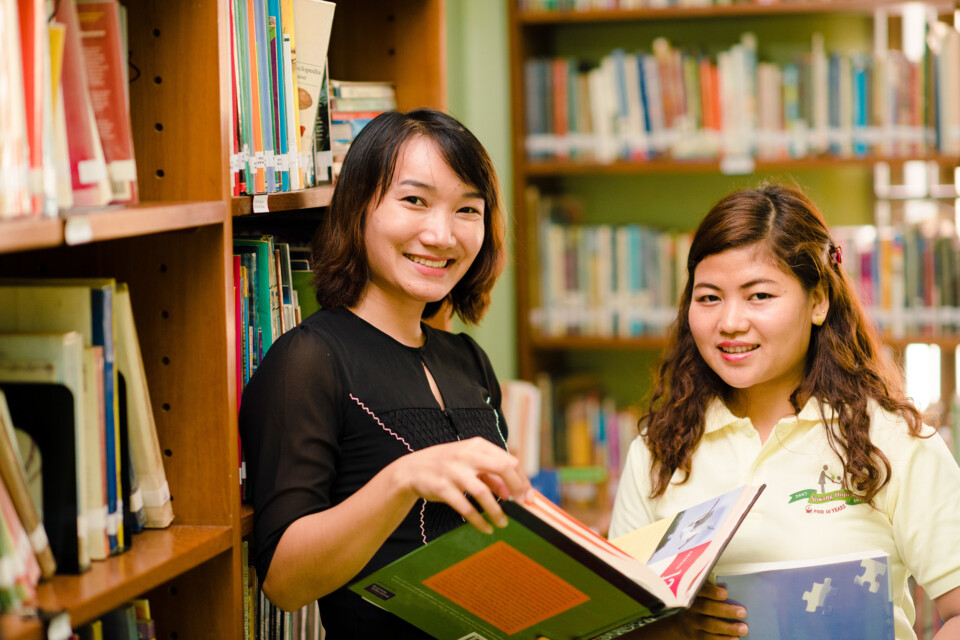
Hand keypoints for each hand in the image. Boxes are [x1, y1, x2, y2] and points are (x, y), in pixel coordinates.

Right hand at [390, 437, 529, 533]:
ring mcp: (453, 471)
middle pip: (501, 467)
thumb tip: (513, 492)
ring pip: (483, 492)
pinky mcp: (442, 488)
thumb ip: (491, 474)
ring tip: (504, 523)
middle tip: (522, 506)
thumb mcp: (469, 463)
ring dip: (497, 510)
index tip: (528, 496)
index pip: (508, 460)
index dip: (521, 479)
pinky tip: (486, 527)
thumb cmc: (447, 466)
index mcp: (477, 446)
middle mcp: (466, 455)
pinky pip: (465, 507)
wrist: (412, 470)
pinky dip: (478, 520)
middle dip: (516, 488)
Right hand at [651, 583, 747, 638]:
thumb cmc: (699, 606)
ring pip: (709, 625)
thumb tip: (735, 587)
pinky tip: (734, 639)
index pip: (701, 590)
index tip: (725, 593)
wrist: (681, 626)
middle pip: (707, 608)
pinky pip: (709, 639)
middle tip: (743, 612)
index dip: (712, 591)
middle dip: (726, 610)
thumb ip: (712, 592)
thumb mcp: (700, 597)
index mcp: (694, 595)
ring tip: (743, 629)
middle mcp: (691, 609)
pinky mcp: (696, 637)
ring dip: (728, 628)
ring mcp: (693, 624)